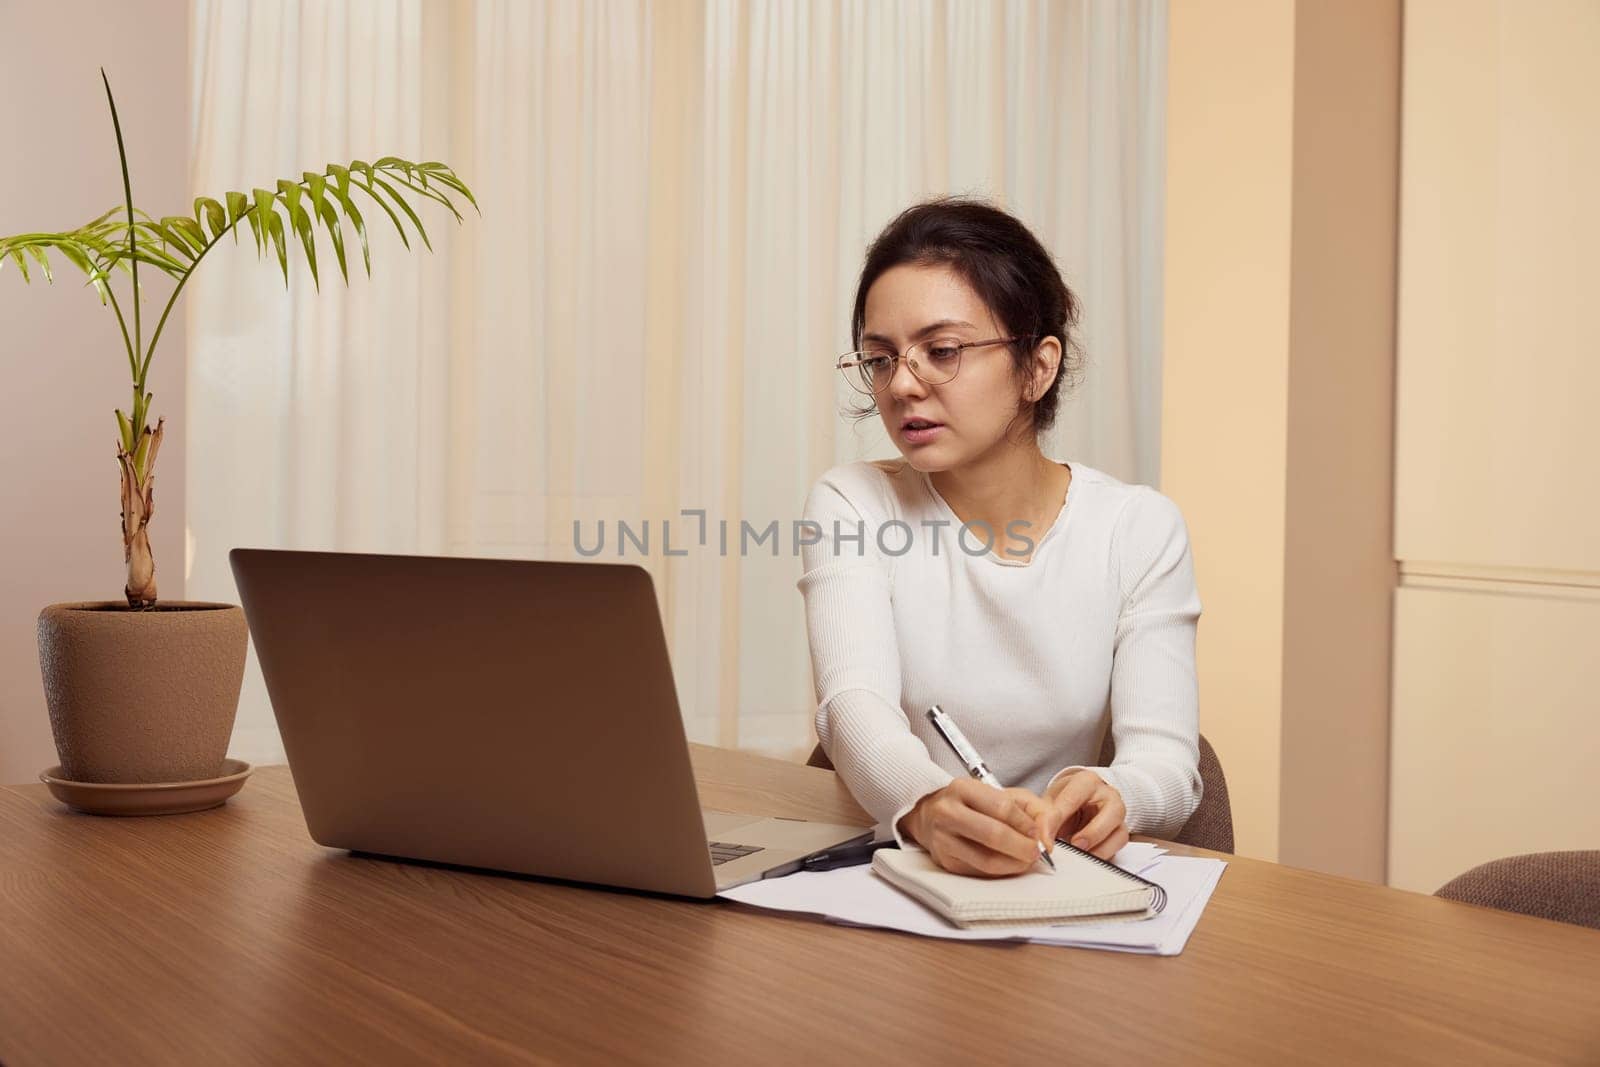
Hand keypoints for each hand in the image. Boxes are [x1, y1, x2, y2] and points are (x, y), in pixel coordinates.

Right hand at [896, 778, 1053, 876]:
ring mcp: (943, 839)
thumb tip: (1046, 837)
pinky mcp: (945, 861)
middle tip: (1037, 852)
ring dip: (1015, 864)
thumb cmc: (971, 804)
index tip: (1039, 833)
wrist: (930, 815)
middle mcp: (947, 812)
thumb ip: (1033, 809)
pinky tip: (1010, 864)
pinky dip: (1001, 872)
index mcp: (962, 788)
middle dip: (1023, 847)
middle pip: (993, 834)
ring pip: (986, 859)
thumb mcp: (1003, 793)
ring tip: (1027, 860)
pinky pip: (979, 872)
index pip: (1002, 807)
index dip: (1026, 824)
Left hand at [1042, 770, 1127, 860]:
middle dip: (1092, 833)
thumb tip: (1041, 837)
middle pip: (1111, 812)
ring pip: (1119, 832)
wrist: (1079, 802)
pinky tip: (1087, 858)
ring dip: (1099, 848)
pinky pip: (1118, 846)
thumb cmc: (1065, 799)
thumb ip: (1045, 816)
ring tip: (1080, 855)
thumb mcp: (1051, 801)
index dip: (1057, 819)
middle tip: (1074, 845)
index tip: (1045, 836)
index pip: (1073, 797)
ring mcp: (1117, 814)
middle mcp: (1108, 795)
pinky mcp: (1120, 832)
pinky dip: (1104, 854)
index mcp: (1086, 781)